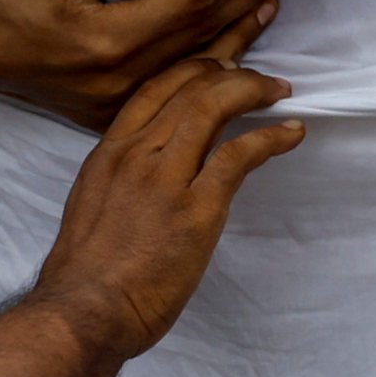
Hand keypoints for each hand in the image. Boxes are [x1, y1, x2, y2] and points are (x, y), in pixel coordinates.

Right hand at [0, 0, 303, 130]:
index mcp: (110, 41)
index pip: (196, 2)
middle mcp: (119, 79)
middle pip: (206, 35)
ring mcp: (111, 101)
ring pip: (193, 67)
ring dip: (240, 33)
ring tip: (275, 2)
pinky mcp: (101, 109)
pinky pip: (168, 86)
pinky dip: (205, 64)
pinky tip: (228, 53)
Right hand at [28, 59, 305, 354]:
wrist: (83, 313)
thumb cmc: (84, 278)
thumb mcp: (91, 209)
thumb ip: (119, 183)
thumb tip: (146, 182)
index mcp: (108, 154)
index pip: (154, 88)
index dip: (193, 68)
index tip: (220, 63)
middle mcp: (135, 154)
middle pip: (188, 86)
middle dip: (229, 68)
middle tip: (258, 74)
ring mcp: (165, 178)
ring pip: (212, 106)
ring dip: (252, 90)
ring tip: (279, 91)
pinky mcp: (197, 208)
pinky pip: (239, 154)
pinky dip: (270, 137)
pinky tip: (292, 133)